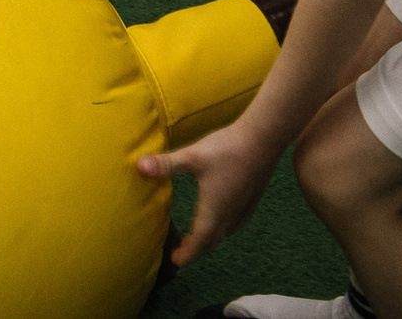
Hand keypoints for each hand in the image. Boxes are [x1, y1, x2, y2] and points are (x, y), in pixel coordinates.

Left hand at [137, 122, 276, 264]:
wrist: (263, 139)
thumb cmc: (226, 149)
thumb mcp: (192, 156)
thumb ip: (166, 164)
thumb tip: (138, 166)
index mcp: (216, 210)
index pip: (200, 241)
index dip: (188, 253)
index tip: (176, 262)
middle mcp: (232, 214)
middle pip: (213, 240)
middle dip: (197, 249)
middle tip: (180, 253)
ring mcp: (244, 207)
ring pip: (225, 232)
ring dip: (210, 239)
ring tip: (195, 239)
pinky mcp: (251, 199)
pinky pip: (235, 223)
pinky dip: (222, 229)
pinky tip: (220, 219)